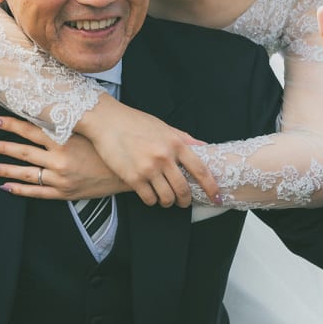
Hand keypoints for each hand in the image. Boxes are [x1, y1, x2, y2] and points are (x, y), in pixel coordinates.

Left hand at [0, 116, 122, 200]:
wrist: (130, 173)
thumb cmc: (111, 146)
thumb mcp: (93, 127)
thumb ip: (74, 115)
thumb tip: (59, 94)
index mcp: (65, 140)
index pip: (31, 129)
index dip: (11, 124)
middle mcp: (59, 159)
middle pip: (23, 151)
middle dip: (0, 146)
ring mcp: (60, 178)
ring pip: (25, 173)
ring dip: (4, 169)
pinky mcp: (64, 193)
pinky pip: (36, 192)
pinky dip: (19, 189)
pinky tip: (6, 185)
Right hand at [77, 97, 221, 207]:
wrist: (106, 121)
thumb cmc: (135, 122)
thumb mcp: (164, 126)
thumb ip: (184, 139)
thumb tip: (204, 148)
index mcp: (175, 143)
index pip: (201, 170)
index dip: (211, 187)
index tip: (216, 197)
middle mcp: (164, 157)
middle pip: (183, 189)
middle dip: (185, 200)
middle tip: (183, 202)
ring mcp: (148, 169)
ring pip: (167, 198)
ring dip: (168, 202)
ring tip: (165, 199)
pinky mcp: (132, 178)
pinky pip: (149, 199)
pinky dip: (152, 201)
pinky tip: (150, 195)